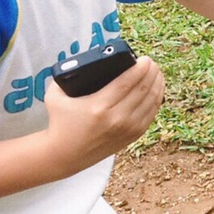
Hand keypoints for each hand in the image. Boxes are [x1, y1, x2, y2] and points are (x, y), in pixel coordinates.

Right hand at [42, 56, 166, 168]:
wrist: (65, 155)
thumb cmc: (59, 123)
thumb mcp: (55, 96)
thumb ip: (64, 76)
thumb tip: (79, 61)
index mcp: (99, 107)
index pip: (127, 83)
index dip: (140, 68)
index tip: (145, 58)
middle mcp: (116, 119)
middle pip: (143, 90)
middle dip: (151, 72)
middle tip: (152, 62)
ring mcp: (127, 129)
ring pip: (151, 102)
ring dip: (157, 84)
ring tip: (157, 72)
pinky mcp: (132, 136)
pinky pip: (151, 114)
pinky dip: (157, 100)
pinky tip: (157, 90)